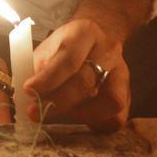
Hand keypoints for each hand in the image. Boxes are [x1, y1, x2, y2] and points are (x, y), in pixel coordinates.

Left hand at [23, 18, 129, 132]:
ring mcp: (122, 73)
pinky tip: (80, 119)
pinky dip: (98, 123)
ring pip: (110, 101)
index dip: (48, 78)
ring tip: (61, 115)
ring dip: (81, 114)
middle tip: (36, 112)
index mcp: (84, 33)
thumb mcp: (49, 47)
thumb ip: (39, 68)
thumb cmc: (67, 45)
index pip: (68, 57)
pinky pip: (118, 117)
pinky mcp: (127, 93)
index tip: (28, 90)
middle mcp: (108, 51)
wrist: (100, 33)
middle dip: (58, 101)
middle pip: (86, 81)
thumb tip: (29, 97)